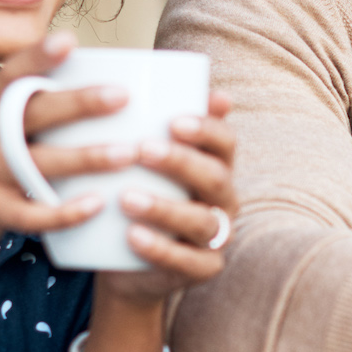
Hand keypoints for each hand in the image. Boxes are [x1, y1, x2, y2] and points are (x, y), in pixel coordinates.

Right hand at [0, 31, 120, 274]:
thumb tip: (87, 88)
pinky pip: (30, 213)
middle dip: (78, 103)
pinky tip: (96, 204)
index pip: (10, 75)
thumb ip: (24, 113)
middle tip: (121, 95)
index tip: (68, 39)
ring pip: (38, 163)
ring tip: (126, 153)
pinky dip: (64, 211)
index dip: (38, 56)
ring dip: (85, 157)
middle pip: (33, 114)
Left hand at [93, 94, 237, 307]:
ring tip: (127, 197)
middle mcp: (224, 199)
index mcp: (216, 166)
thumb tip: (151, 82)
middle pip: (215, 177)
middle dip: (181, 162)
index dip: (206, 130)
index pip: (224, 142)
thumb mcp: (140, 162)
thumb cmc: (134, 196)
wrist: (126, 262)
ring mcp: (216, 237)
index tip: (172, 120)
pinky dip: (160, 249)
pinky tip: (132, 236)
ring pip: (203, 221)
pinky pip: (188, 262)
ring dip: (165, 207)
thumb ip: (145, 124)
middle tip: (141, 150)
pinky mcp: (204, 269)